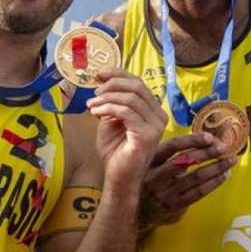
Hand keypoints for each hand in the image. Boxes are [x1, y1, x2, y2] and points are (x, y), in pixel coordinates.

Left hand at [86, 68, 167, 189]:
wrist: (118, 177)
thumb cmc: (115, 151)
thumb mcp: (112, 120)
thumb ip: (112, 102)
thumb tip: (103, 81)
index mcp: (153, 111)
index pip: (139, 83)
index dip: (119, 74)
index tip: (100, 74)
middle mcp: (159, 116)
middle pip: (137, 86)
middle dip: (112, 84)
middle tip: (95, 92)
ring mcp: (155, 126)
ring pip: (131, 98)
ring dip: (106, 98)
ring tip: (91, 105)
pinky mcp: (146, 136)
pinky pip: (126, 112)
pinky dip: (108, 108)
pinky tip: (96, 113)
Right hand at [138, 133, 235, 230]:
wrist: (137, 211)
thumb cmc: (149, 181)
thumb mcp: (151, 163)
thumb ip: (169, 154)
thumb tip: (201, 140)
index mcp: (150, 160)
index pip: (173, 146)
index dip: (192, 140)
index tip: (210, 137)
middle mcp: (156, 175)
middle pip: (186, 160)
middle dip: (208, 153)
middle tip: (224, 148)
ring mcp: (165, 192)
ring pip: (196, 177)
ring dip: (216, 168)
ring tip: (230, 161)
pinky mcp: (174, 206)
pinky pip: (198, 193)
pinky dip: (213, 183)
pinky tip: (223, 175)